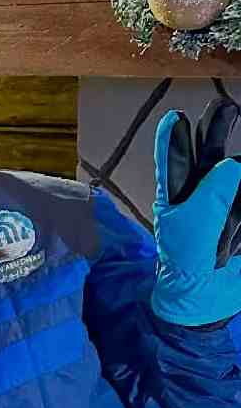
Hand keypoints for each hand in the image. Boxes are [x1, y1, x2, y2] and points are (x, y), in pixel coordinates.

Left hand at [152, 101, 240, 325]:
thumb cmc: (187, 264)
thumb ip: (210, 198)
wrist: (204, 299)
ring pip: (235, 176)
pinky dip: (240, 213)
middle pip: (209, 153)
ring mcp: (223, 204)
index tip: (175, 119)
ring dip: (234, 191)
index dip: (174, 140)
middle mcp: (199, 193)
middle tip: (227, 108)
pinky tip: (233, 228)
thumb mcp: (193, 231)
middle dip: (216, 129)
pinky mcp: (239, 217)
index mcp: (176, 196)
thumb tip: (231, 165)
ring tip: (222, 187)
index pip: (173, 161)